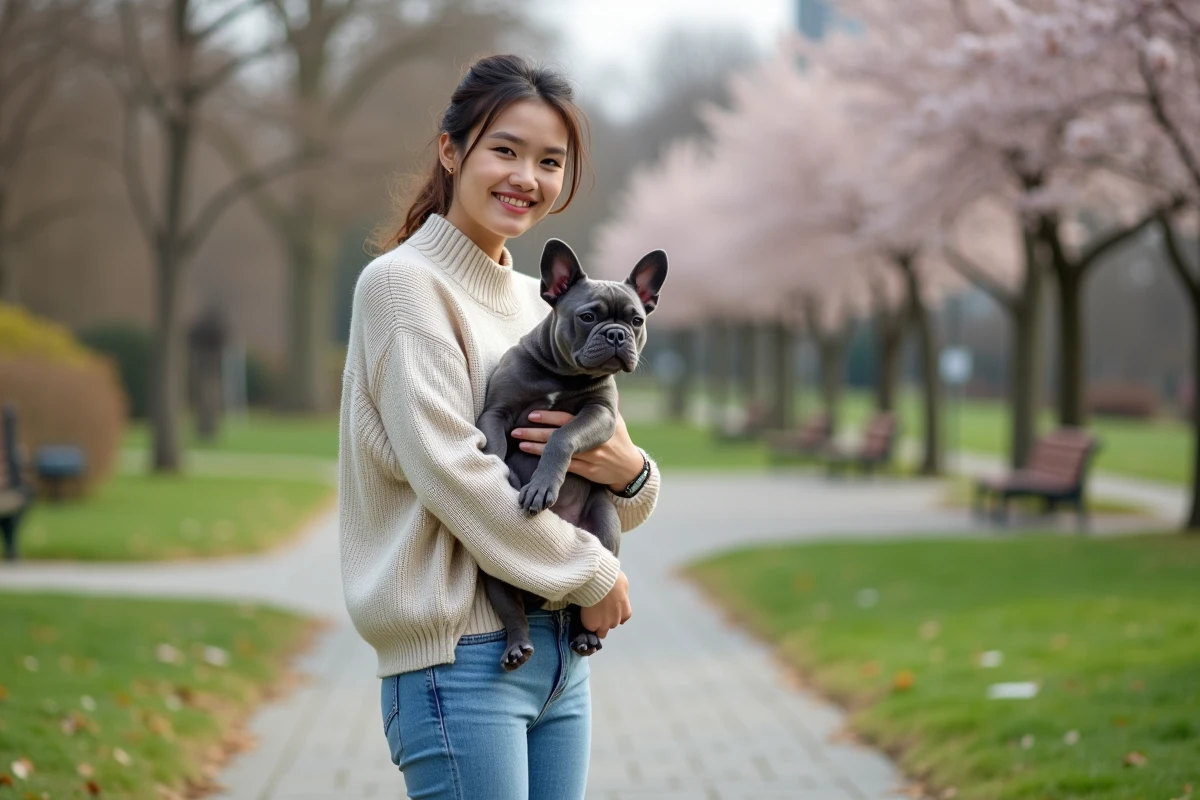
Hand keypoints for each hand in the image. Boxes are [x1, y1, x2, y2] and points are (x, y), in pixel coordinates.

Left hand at [511, 409, 643, 492]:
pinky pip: (564, 468)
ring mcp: (590, 457)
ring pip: (559, 454)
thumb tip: (601, 377)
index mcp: (598, 424)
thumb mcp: (615, 418)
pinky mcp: (587, 472)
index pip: (569, 419)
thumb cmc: (618, 439)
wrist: (629, 469)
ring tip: (519, 442)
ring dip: (536, 448)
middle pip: (560, 436)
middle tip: (517, 429)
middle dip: (536, 433)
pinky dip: (548, 464)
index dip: (549, 418)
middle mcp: (593, 441)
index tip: (531, 414)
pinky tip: (534, 460)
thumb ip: (605, 401)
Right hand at [580, 570, 631, 637]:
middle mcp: (616, 620)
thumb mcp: (622, 584)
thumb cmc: (612, 579)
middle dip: (606, 619)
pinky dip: (587, 623)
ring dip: (597, 624)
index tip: (610, 609)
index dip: (616, 614)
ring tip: (590, 614)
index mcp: (626, 612)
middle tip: (599, 610)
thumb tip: (618, 592)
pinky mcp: (591, 625)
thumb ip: (621, 593)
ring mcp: (604, 624)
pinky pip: (590, 628)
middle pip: (611, 625)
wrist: (598, 581)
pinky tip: (584, 615)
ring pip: (602, 632)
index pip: (623, 619)